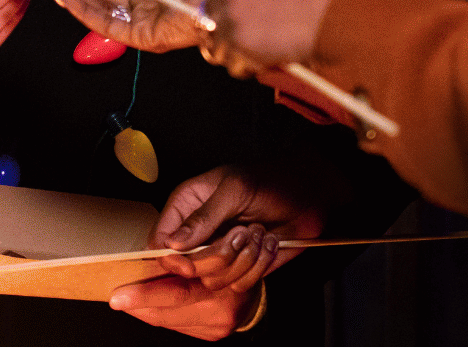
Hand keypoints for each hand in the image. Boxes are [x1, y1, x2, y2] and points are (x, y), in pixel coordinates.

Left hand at [109, 257, 262, 341]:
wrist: (261, 274)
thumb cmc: (237, 247)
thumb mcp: (216, 238)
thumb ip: (188, 251)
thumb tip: (152, 254)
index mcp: (220, 282)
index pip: (175, 293)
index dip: (145, 294)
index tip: (120, 294)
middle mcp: (219, 308)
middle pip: (168, 312)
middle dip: (140, 305)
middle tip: (117, 300)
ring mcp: (218, 323)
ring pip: (170, 321)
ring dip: (148, 310)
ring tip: (129, 299)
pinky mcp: (216, 332)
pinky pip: (179, 326)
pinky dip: (162, 315)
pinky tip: (150, 306)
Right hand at [154, 164, 328, 272]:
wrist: (308, 195)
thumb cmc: (271, 181)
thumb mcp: (235, 189)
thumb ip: (203, 216)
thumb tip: (173, 243)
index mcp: (185, 207)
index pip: (159, 243)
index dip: (171, 258)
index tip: (190, 261)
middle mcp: (197, 234)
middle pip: (186, 269)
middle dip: (219, 254)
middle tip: (243, 231)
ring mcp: (219, 253)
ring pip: (214, 281)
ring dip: (244, 259)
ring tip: (259, 232)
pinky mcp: (240, 269)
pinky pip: (238, 286)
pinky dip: (258, 266)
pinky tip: (268, 243)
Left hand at [201, 0, 356, 78]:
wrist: (343, 13)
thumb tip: (249, 2)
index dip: (232, 9)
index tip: (248, 19)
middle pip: (211, 15)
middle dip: (231, 32)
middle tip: (259, 39)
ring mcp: (230, 11)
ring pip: (217, 43)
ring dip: (239, 52)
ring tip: (268, 50)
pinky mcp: (237, 40)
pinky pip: (231, 63)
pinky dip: (248, 67)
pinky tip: (271, 59)